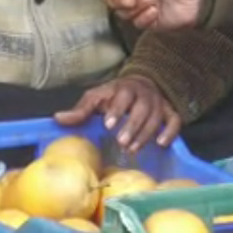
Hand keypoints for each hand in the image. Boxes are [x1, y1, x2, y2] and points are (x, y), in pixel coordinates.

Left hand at [55, 75, 181, 151]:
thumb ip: (81, 110)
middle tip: (122, 142)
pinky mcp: (169, 111)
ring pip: (156, 117)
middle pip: (142, 108)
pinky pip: (175, 121)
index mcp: (123, 88)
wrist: (143, 83)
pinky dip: (170, 132)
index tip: (108, 124)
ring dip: (146, 134)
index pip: (122, 96)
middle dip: (132, 126)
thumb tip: (57, 118)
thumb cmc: (114, 96)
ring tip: (133, 149)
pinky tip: (161, 144)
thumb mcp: (96, 97)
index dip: (117, 110)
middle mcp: (143, 94)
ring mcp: (158, 103)